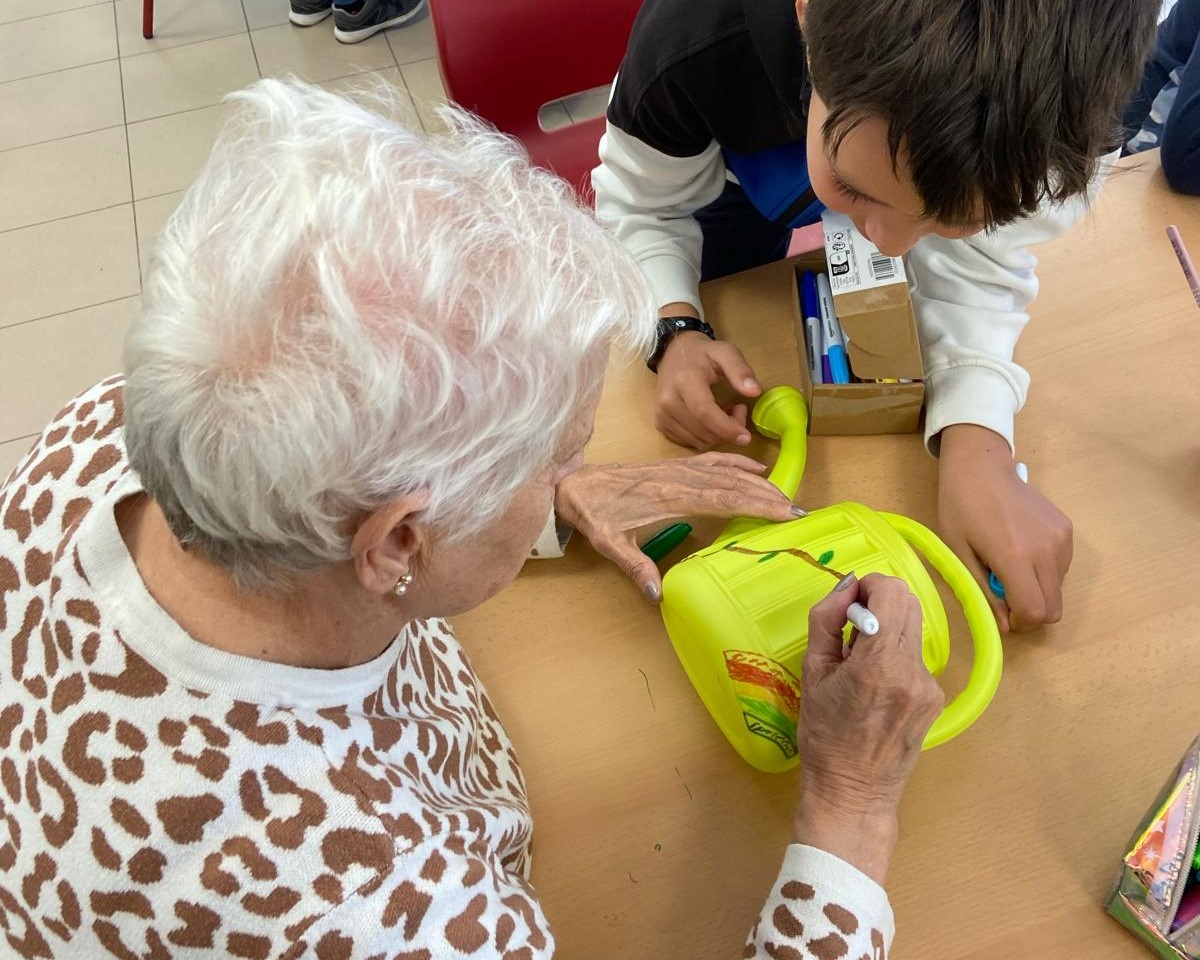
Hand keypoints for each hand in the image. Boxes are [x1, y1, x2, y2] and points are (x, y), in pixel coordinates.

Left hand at [554, 453, 800, 599]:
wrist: (573, 485)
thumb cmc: (593, 513)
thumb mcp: (610, 544)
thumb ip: (636, 568)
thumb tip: (658, 595)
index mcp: (669, 497)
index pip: (723, 499)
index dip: (755, 504)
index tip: (783, 513)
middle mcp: (678, 479)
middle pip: (732, 484)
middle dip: (766, 496)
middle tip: (798, 509)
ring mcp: (677, 469)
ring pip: (724, 471)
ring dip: (756, 481)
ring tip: (784, 494)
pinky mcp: (673, 466)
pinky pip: (710, 460)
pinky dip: (734, 462)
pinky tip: (753, 467)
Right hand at [655, 332, 762, 449]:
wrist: (673, 353)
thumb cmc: (702, 354)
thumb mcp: (725, 352)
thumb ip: (740, 370)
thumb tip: (754, 392)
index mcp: (685, 381)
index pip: (705, 412)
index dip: (727, 428)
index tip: (745, 437)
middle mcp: (668, 402)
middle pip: (704, 432)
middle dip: (728, 429)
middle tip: (738, 409)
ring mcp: (662, 415)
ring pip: (699, 441)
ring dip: (718, 434)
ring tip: (724, 411)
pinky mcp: (661, 425)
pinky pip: (690, 443)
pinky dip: (706, 436)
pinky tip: (710, 419)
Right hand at [795, 574, 943, 883]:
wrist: (854, 792)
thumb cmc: (823, 736)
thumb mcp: (812, 673)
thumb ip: (826, 621)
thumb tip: (845, 586)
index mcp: (879, 664)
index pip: (891, 593)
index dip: (868, 587)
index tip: (847, 605)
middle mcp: (912, 671)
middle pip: (909, 603)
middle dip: (879, 602)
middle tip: (850, 628)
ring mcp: (929, 686)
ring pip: (912, 628)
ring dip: (886, 628)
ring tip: (858, 661)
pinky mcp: (935, 698)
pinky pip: (914, 657)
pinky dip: (894, 655)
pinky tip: (874, 685)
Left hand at [937, 424, 1072, 632]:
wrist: (982, 466)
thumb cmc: (961, 507)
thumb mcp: (960, 552)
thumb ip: (983, 592)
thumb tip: (1004, 627)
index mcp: (1015, 556)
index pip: (1035, 611)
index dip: (1019, 622)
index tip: (1001, 610)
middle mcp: (1046, 550)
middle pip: (1054, 608)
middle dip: (1030, 612)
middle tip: (1004, 592)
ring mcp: (1061, 538)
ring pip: (1059, 589)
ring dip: (1037, 589)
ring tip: (1009, 563)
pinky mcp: (1067, 529)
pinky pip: (1062, 568)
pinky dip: (1044, 571)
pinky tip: (1022, 549)